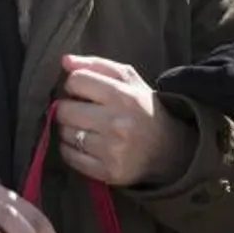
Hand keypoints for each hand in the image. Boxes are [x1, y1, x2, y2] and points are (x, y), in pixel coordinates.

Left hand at [56, 56, 195, 187]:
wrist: (169, 150)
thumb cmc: (143, 108)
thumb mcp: (128, 79)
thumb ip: (96, 65)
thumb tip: (64, 60)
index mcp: (123, 96)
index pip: (76, 81)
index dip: (74, 84)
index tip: (82, 91)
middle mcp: (117, 124)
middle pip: (64, 110)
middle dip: (67, 108)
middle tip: (79, 110)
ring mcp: (112, 151)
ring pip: (65, 133)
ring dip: (68, 129)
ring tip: (83, 127)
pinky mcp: (107, 172)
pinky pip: (69, 156)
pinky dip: (69, 149)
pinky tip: (83, 144)